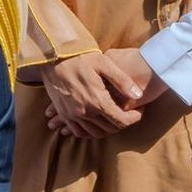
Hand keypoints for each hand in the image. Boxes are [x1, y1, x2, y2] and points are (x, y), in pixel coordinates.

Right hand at [37, 47, 157, 138]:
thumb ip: (123, 81)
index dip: (134, 118)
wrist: (52, 58)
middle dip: (123, 122)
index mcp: (98, 101)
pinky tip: (95, 124)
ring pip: (95, 134)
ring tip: (113, 117)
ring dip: (108, 129)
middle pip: (110, 129)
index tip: (139, 110)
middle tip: (128, 112)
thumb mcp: (104, 63)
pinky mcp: (64, 114)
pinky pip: (78, 132)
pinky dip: (89, 133)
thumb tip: (138, 95)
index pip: (122, 121)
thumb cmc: (80, 57)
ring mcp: (73, 115)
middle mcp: (85, 112)